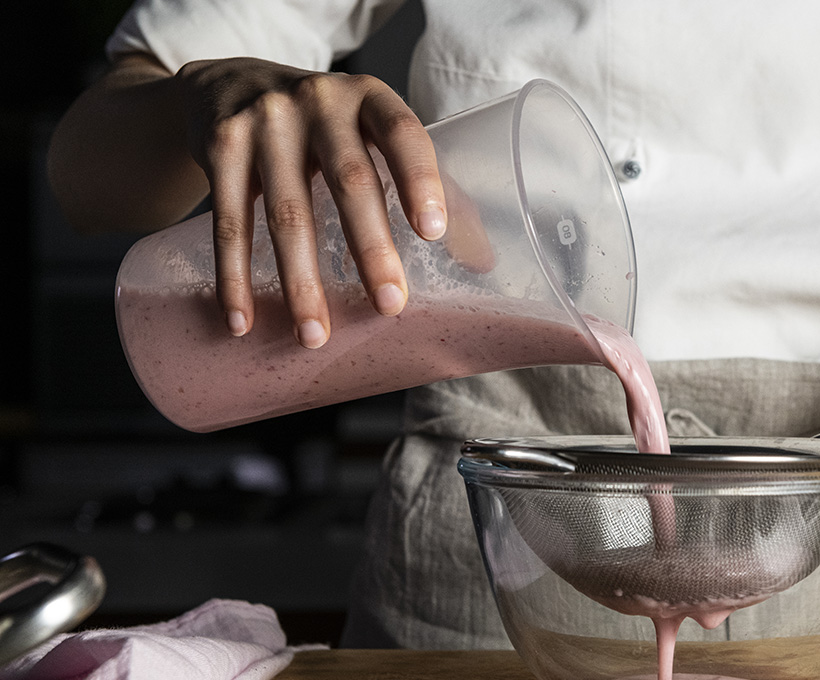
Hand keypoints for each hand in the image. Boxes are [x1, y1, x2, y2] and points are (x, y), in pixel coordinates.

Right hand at [175, 57, 446, 346]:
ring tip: (316, 336)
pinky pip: (228, 221)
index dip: (421, 180)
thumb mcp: (373, 135)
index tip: (434, 234)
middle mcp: (318, 101)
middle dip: (370, 250)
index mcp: (370, 99)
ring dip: (301, 282)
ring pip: (286, 213)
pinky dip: (234, 277)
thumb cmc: (326, 125)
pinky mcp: (220, 146)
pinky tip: (242, 320)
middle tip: (389, 306)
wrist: (229, 84)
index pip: (404, 135)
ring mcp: (264, 121)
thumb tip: (481, 262)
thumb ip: (426, 186)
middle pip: (349, 181)